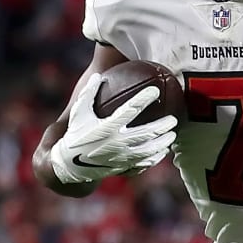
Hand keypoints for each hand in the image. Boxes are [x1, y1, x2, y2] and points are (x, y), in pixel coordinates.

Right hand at [50, 86, 177, 183]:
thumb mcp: (79, 112)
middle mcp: (116, 143)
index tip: (155, 91)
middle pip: (146, 133)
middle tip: (173, 119)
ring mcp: (120, 158)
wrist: (69, 164)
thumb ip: (89, 93)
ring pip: (148, 151)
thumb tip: (98, 74)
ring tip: (173, 136)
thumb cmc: (76, 134)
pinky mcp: (122, 168)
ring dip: (162, 143)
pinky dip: (154, 158)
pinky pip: (142, 164)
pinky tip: (163, 152)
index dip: (144, 99)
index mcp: (106, 127)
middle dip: (162, 126)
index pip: (130, 110)